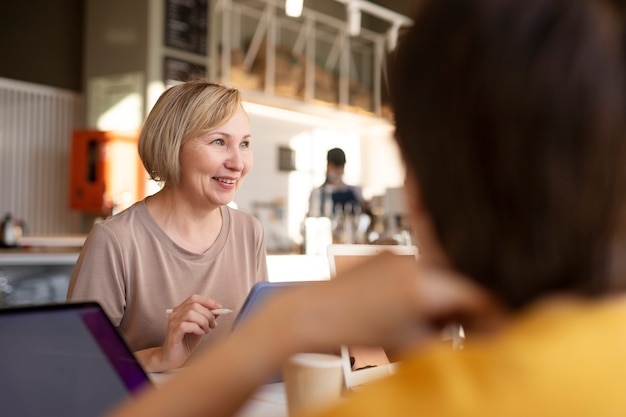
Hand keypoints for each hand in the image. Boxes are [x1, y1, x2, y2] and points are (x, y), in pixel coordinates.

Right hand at [140, 294, 223, 371]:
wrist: (172, 358)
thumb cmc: (185, 342)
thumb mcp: (200, 328)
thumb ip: (206, 319)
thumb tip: (218, 311)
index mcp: (181, 310)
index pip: (194, 298)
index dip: (208, 301)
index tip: (219, 308)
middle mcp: (175, 314)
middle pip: (194, 305)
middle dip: (208, 314)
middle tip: (213, 325)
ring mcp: (173, 323)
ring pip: (191, 314)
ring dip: (203, 322)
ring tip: (206, 331)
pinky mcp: (173, 333)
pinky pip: (186, 325)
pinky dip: (196, 328)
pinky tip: (199, 333)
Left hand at [243, 252, 503, 357]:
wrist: (310, 313)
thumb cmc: (351, 330)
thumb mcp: (409, 343)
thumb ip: (447, 339)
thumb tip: (472, 338)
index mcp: (426, 283)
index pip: (477, 296)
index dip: (492, 317)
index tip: (499, 331)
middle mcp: (416, 260)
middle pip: (458, 284)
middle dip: (466, 310)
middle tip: (469, 332)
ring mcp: (399, 255)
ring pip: (438, 277)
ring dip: (444, 300)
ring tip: (435, 325)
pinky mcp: (385, 256)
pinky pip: (418, 272)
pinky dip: (424, 290)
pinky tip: (414, 310)